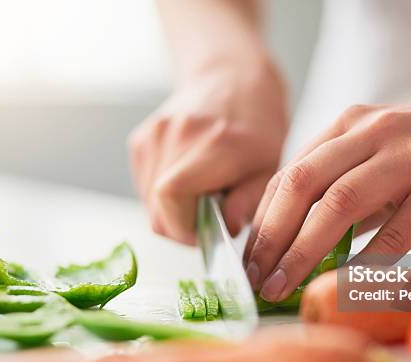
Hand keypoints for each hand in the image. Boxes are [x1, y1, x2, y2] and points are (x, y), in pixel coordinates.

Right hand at [129, 60, 286, 243]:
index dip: (185, 228)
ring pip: (148, 203)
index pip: (172, 199)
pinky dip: (163, 195)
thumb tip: (225, 229)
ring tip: (201, 194)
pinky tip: (188, 180)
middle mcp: (176, 136)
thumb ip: (248, 202)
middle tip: (208, 218)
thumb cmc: (257, 125)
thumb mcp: (269, 167)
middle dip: (182, 227)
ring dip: (173, 212)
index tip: (208, 233)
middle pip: (157, 211)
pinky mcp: (140, 140)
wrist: (231, 79)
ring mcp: (153, 136)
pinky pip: (144, 186)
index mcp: (214, 145)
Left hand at [244, 91, 410, 300]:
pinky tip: (346, 288)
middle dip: (271, 236)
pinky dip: (367, 263)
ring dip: (305, 251)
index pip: (289, 173)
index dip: (263, 219)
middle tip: (258, 278)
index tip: (250, 258)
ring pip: (340, 204)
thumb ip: (346, 186)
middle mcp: (372, 131)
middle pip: (303, 185)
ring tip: (284, 285)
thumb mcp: (383, 152)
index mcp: (350, 124)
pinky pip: (398, 230)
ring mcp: (410, 155)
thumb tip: (304, 239)